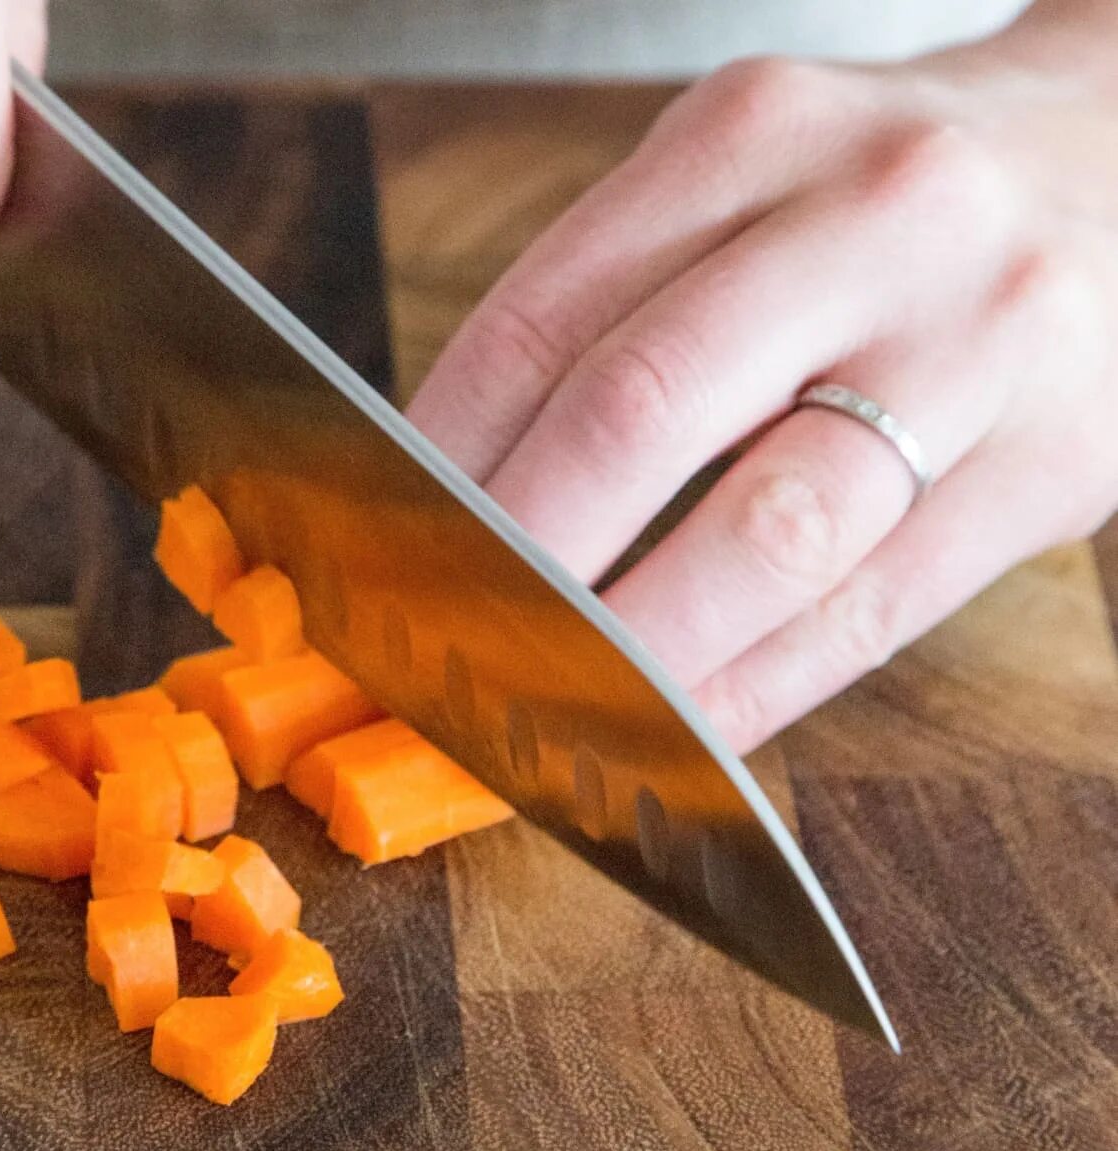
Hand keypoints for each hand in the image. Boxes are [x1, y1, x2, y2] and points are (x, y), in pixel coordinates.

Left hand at [407, 21, 1117, 751]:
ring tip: (538, 712)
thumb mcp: (750, 186)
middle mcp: (866, 221)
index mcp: (749, 139)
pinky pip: (869, 611)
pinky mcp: (1051, 463)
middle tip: (433, 653)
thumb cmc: (898, 200)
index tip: (373, 561)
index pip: (543, 323)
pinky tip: (676, 738)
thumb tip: (459, 492)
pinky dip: (753, 689)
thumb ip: (619, 310)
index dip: (436, 466)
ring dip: (630, 648)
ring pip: (767, 530)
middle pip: (639, 413)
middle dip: (513, 563)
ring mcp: (974, 344)